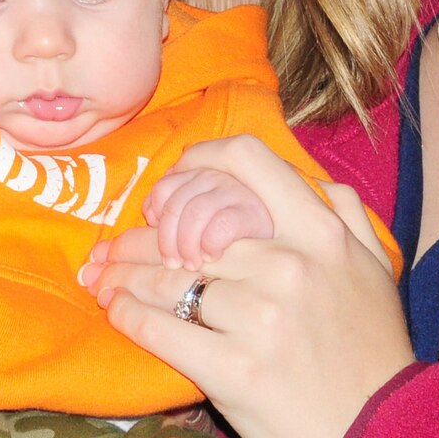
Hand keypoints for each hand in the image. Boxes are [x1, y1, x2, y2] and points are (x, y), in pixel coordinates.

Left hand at [84, 137, 413, 437]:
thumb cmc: (374, 353)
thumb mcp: (374, 268)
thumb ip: (343, 214)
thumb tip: (305, 181)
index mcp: (320, 232)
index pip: (247, 160)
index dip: (198, 162)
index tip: (171, 182)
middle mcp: (286, 263)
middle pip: (187, 229)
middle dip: (139, 238)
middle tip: (112, 247)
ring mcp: (258, 316)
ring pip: (167, 279)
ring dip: (124, 276)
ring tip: (103, 278)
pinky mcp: (232, 369)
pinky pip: (160, 329)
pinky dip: (129, 316)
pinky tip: (116, 311)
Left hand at [141, 161, 272, 267]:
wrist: (291, 245)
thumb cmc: (241, 237)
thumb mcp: (207, 218)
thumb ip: (176, 209)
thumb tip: (146, 217)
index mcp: (204, 174)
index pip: (164, 187)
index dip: (155, 215)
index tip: (158, 244)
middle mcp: (220, 176)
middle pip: (174, 200)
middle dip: (166, 238)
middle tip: (172, 264)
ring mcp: (239, 191)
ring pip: (193, 211)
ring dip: (185, 243)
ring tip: (192, 264)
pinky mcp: (257, 213)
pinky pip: (220, 223)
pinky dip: (210, 242)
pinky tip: (212, 256)